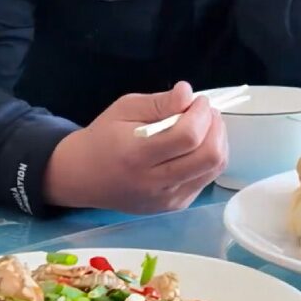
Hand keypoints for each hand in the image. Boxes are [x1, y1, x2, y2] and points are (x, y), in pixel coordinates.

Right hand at [43, 82, 227, 213]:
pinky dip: (209, 158)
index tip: (198, 100)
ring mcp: (167, 198)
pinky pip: (206, 180)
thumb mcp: (122, 109)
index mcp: (136, 155)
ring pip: (214, 169)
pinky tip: (196, 146)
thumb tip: (188, 94)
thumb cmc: (102, 139)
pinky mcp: (174, 206)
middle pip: (209, 157)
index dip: (201, 115)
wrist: (83, 177)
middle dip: (216, 128)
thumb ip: (158, 102)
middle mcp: (154, 182)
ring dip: (218, 142)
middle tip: (206, 113)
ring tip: (205, 126)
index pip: (187, 137)